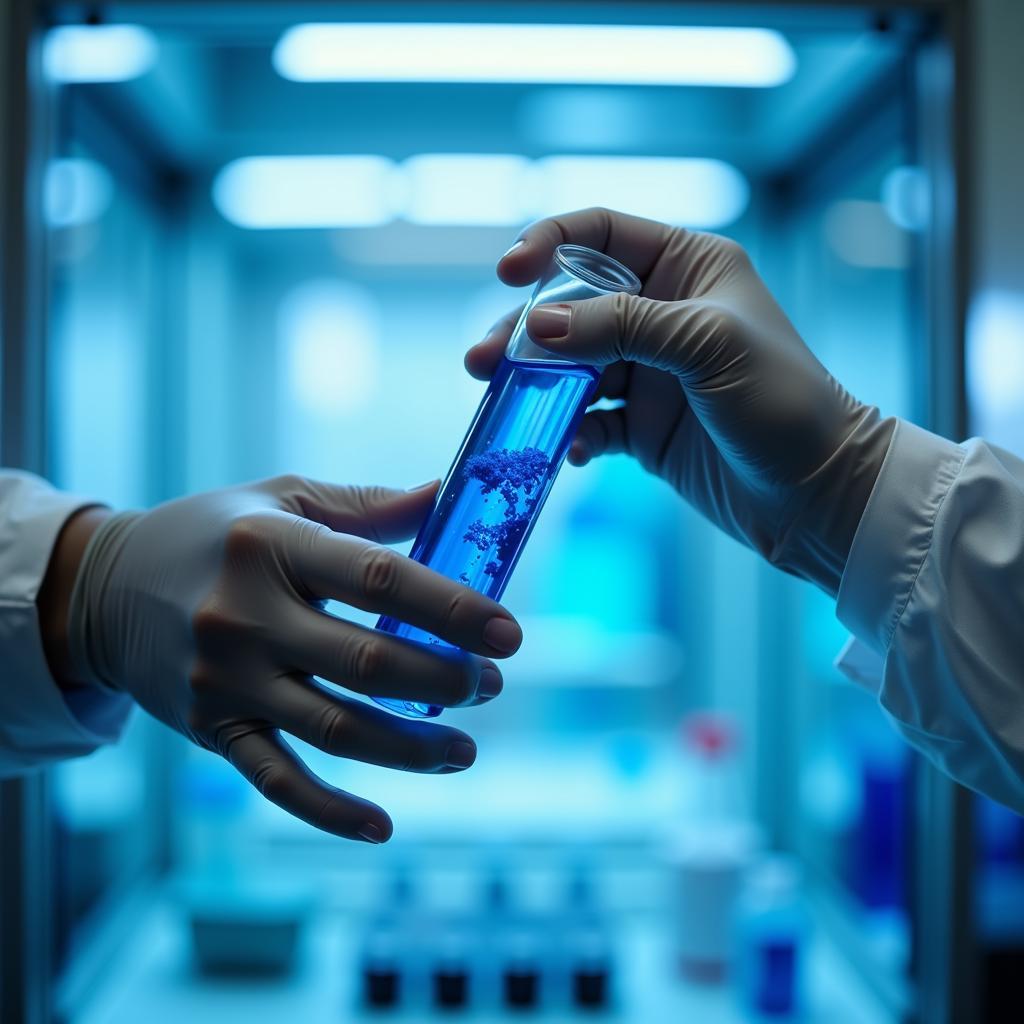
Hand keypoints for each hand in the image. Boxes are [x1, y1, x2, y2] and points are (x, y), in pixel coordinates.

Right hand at [61, 476, 521, 841]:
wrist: (108, 588)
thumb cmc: (215, 533)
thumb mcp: (284, 498)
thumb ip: (369, 506)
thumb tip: (451, 494)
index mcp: (272, 546)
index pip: (379, 580)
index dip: (452, 609)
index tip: (508, 633)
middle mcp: (245, 616)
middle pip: (366, 663)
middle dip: (443, 681)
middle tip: (489, 685)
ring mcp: (225, 681)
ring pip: (335, 729)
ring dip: (411, 748)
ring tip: (465, 751)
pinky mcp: (210, 729)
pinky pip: (275, 779)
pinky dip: (328, 810)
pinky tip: (381, 825)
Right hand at [467, 208, 894, 594]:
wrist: (818, 495)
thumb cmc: (783, 403)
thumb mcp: (705, 345)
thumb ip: (621, 326)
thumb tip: (537, 325)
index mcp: (688, 268)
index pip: (601, 235)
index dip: (548, 244)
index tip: (508, 274)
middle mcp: (663, 314)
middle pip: (570, 305)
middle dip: (524, 331)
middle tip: (483, 362)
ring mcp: (650, 373)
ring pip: (570, 366)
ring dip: (535, 384)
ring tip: (500, 402)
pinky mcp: (642, 427)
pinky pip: (587, 421)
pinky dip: (569, 433)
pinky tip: (568, 451)